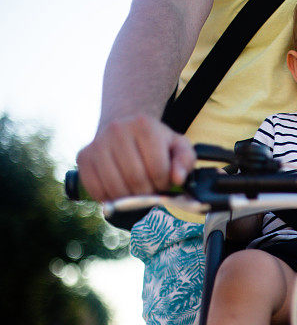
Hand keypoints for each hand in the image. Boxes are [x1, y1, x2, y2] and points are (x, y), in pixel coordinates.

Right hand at [76, 115, 194, 200]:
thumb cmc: (156, 143)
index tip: (164, 182)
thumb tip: (177, 179)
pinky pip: (96, 189)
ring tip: (137, 190)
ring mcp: (97, 143)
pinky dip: (110, 198)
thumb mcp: (178, 146)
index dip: (164, 183)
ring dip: (130, 198)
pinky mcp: (83, 157)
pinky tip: (119, 191)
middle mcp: (117, 130)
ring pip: (116, 187)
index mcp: (144, 125)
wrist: (124, 131)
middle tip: (151, 189)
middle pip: (136, 179)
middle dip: (148, 192)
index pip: (158, 169)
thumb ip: (185, 160)